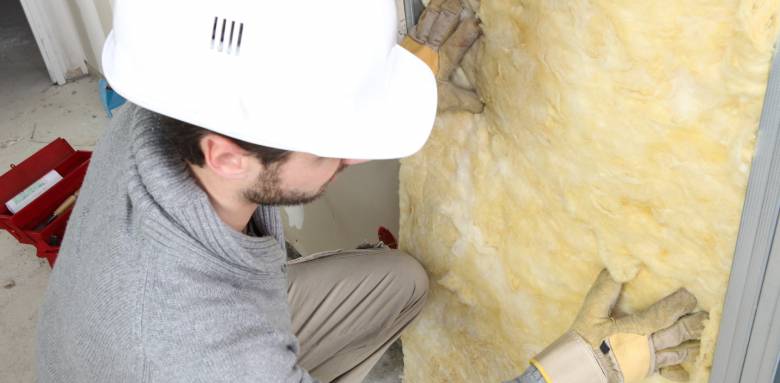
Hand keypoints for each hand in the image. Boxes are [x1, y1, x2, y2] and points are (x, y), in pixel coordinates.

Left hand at [402, 0, 483, 112]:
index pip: (458, 44)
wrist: (390, 101)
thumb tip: (482, 106)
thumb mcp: (445, 102)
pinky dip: (427, 13)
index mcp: (440, 64)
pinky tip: (432, 6)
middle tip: (462, 0)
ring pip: (430, 18)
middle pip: (444, 23)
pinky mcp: (406, 42)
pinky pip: (418, 23)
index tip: (478, 23)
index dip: (468, 32)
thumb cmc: (419, 101)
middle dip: (455, 8)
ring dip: (440, 5)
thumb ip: (465, 100)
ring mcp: (416, 43)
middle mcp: (428, 50)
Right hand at [532, 270, 707, 382]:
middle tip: (709, 314)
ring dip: (696, 343)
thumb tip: (619, 266)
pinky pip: (671, 372)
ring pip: (680, 352)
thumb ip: (606, 288)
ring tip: (707, 334)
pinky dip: (683, 370)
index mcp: (635, 328)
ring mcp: (649, 360)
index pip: (664, 314)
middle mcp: (647, 345)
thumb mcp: (592, 310)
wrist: (582, 367)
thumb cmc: (587, 338)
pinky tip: (692, 367)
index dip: (680, 304)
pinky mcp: (647, 370)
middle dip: (695, 323)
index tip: (691, 295)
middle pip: (679, 333)